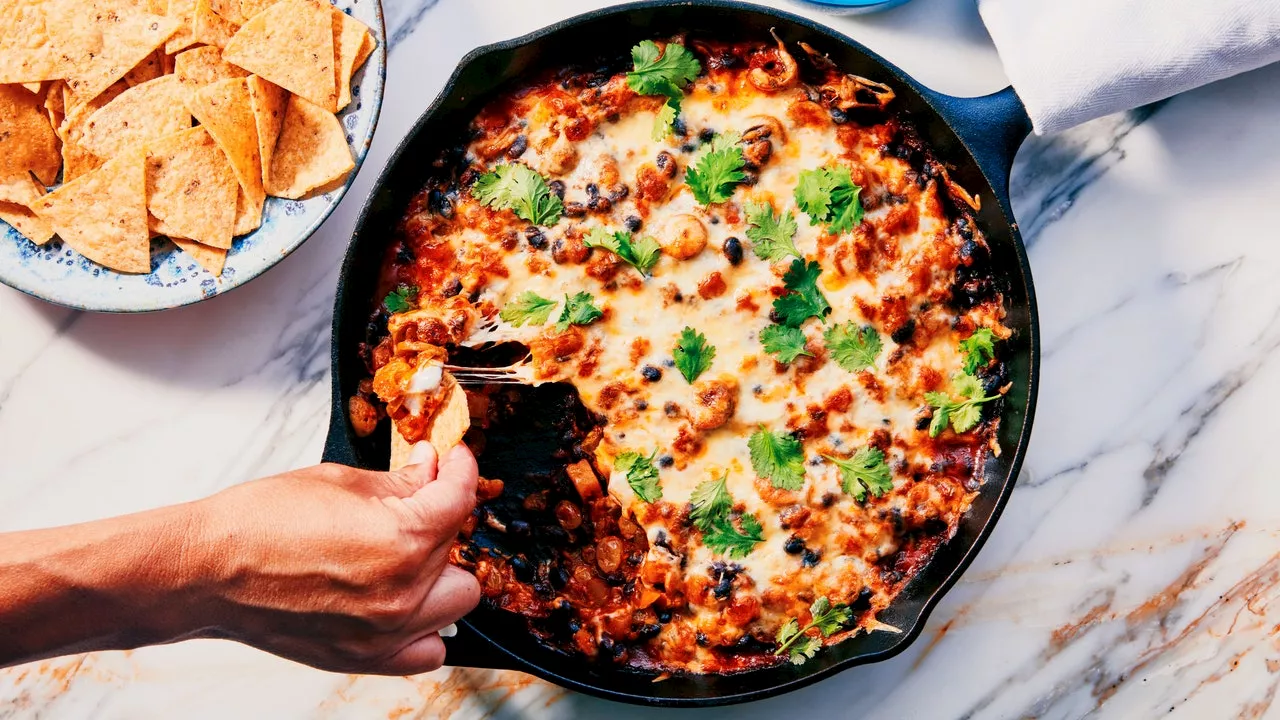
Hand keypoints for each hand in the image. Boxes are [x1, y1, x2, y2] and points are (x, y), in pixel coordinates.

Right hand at [189, 443, 479, 674]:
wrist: (207, 570)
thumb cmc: (260, 523)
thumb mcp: (340, 480)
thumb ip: (399, 480)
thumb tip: (430, 469)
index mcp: (401, 542)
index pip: (459, 499)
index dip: (460, 469)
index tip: (453, 461)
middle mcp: (401, 594)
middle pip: (458, 549)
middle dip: (443, 519)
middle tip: (417, 502)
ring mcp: (385, 632)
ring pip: (455, 601)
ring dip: (441, 572)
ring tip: (408, 551)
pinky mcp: (364, 657)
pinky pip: (427, 651)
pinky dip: (425, 627)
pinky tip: (403, 599)